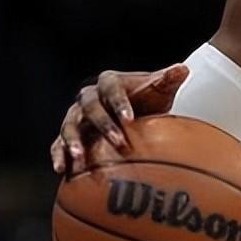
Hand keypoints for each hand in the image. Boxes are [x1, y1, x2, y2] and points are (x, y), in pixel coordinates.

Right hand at [50, 64, 189, 173]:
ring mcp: (76, 116)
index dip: (120, 103)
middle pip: (91, 108)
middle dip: (103, 125)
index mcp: (109, 82)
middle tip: (118, 142)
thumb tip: (181, 69)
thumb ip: (169, 79)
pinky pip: (58, 144)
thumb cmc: (149, 99)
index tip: (130, 118)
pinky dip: (59, 155)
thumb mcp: (160, 89)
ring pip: (69, 126)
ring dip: (73, 141)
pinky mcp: (71, 134)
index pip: (112, 90)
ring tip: (79, 158)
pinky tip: (63, 170)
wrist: (135, 113)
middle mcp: (88, 97)